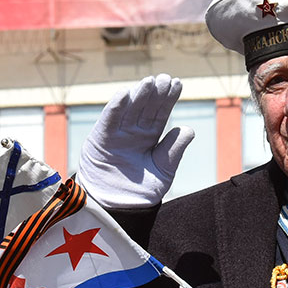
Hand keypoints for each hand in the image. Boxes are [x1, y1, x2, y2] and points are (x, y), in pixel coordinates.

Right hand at [76, 75, 194, 209]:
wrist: (118, 209)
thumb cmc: (140, 193)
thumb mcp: (163, 170)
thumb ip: (174, 150)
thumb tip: (188, 128)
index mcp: (149, 137)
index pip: (160, 113)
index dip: (168, 98)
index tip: (177, 83)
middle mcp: (133, 132)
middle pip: (145, 107)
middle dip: (155, 92)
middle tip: (164, 78)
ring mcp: (116, 134)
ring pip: (128, 109)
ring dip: (138, 94)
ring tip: (149, 82)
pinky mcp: (100, 140)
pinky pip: (108, 120)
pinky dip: (115, 107)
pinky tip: (125, 93)